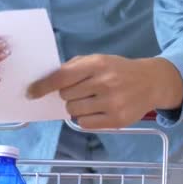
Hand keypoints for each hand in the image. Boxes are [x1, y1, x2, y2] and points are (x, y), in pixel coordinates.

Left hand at [27, 55, 182, 128]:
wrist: (151, 82)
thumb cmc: (117, 69)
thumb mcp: (98, 59)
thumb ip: (73, 67)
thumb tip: (46, 81)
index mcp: (97, 64)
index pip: (62, 77)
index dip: (43, 86)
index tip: (31, 93)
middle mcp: (104, 83)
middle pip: (65, 95)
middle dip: (67, 94)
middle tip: (81, 90)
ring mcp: (111, 103)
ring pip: (73, 110)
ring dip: (75, 106)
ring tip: (90, 99)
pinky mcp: (117, 120)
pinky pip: (84, 124)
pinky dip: (85, 118)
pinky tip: (96, 110)